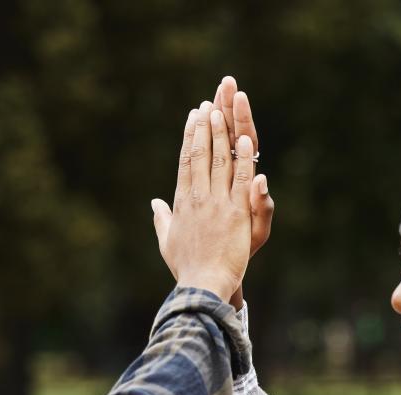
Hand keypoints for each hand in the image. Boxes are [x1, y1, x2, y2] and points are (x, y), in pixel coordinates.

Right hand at [150, 101, 254, 301]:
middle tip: (207, 104)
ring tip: (222, 111)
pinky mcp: (236, 212)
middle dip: (204, 127)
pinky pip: (241, 180)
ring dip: (221, 134)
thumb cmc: (185, 267)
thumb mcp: (168, 241)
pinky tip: (245, 139)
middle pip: (200, 154)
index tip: (192, 117)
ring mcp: (217, 203)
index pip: (184, 161)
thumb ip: (162, 219)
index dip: (189, 137)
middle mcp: (197, 198)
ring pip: (219, 161)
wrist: (203, 284)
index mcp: (181, 202)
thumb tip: (155, 204)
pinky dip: (244, 158)